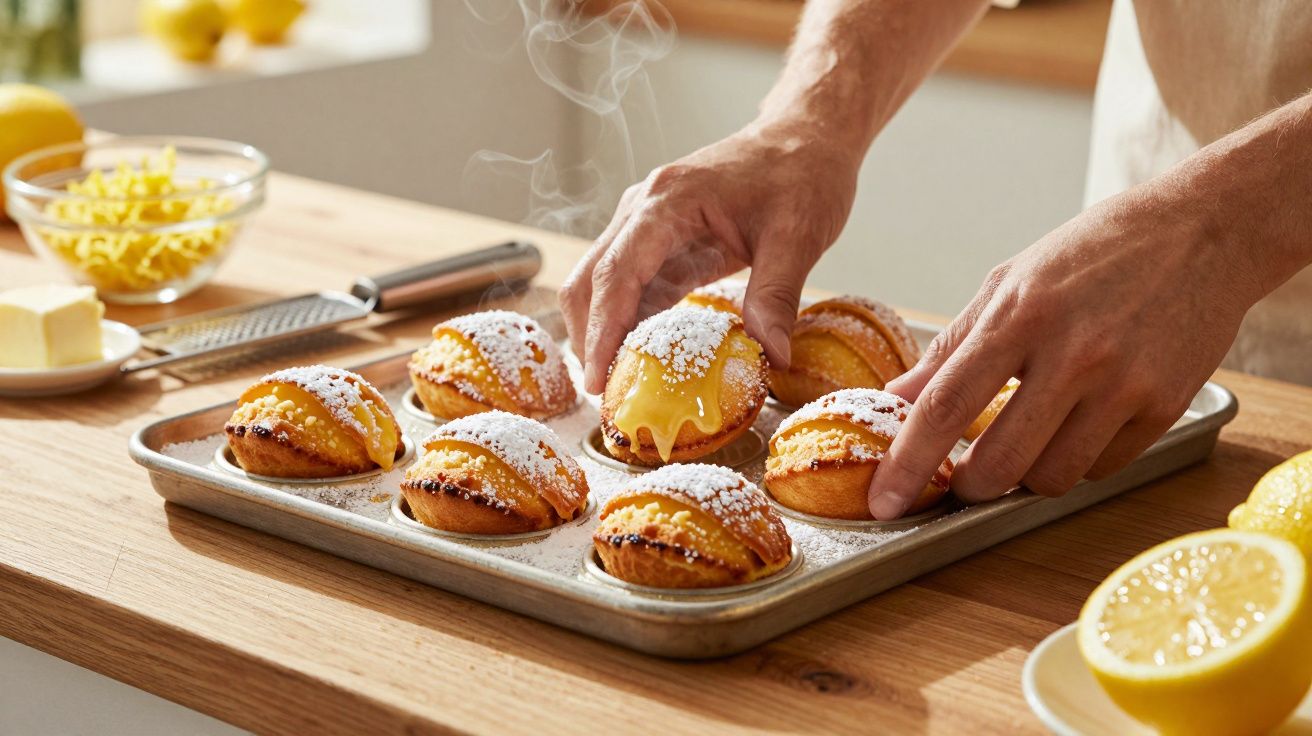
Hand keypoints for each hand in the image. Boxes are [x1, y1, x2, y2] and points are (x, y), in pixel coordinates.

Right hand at [560, 122, 860, 392]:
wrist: (807, 135)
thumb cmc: (803, 173)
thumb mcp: (798, 236)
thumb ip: (776, 295)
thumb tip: (771, 357)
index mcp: (669, 201)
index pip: (618, 273)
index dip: (603, 329)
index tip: (598, 377)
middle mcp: (645, 208)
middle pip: (591, 278)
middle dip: (589, 336)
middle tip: (604, 393)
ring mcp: (648, 222)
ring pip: (602, 282)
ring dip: (604, 330)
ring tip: (618, 383)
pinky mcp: (661, 238)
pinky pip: (634, 284)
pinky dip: (631, 320)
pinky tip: (642, 357)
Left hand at [867, 188, 1263, 518]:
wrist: (1203, 231)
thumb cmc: (1095, 253)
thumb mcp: (1010, 281)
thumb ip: (951, 347)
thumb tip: (896, 397)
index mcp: (1019, 315)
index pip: (945, 406)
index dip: (907, 463)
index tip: (882, 501)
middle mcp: (1071, 353)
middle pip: (998, 462)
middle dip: (970, 486)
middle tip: (965, 476)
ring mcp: (1123, 384)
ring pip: (1051, 477)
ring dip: (1026, 476)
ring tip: (1029, 437)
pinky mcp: (1165, 406)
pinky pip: (1102, 468)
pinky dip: (1078, 461)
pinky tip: (1079, 423)